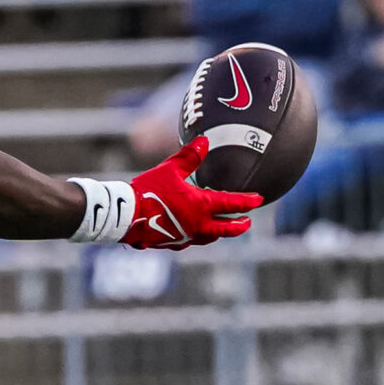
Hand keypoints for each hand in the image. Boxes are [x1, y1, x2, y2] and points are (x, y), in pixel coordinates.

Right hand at [123, 139, 261, 249]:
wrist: (125, 215)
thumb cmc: (148, 191)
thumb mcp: (170, 169)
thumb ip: (190, 156)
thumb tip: (204, 141)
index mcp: (201, 205)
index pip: (232, 204)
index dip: (248, 201)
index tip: (258, 199)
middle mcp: (198, 224)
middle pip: (226, 229)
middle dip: (239, 225)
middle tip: (247, 221)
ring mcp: (185, 236)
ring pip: (209, 237)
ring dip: (218, 232)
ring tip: (220, 228)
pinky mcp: (171, 243)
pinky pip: (189, 240)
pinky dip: (196, 235)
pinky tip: (191, 231)